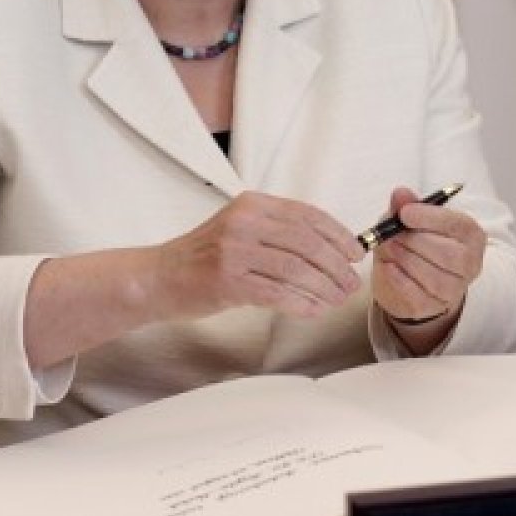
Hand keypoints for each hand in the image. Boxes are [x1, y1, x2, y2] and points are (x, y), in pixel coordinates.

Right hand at [152, 192, 363, 319]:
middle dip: (337, 265)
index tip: (356, 252)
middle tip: (351, 283)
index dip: (338, 234)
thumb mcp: (241, 228)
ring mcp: (234, 251)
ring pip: (297, 269)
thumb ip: (278, 231)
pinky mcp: (228, 281)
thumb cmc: (205, 256)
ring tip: (337, 299)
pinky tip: (313, 310)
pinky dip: (301, 303)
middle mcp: (244, 222)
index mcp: (253, 204)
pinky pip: (277, 293)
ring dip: (324, 287)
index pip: (308, 215)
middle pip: (307, 242)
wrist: (159, 277)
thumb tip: (331, 245)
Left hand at [371, 186, 485, 326]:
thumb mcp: (408, 220)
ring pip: (435, 277)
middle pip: (450, 254)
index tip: (405, 213)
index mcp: (471, 235)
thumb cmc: (415, 242)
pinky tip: (388, 267)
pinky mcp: (435, 306)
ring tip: (389, 247)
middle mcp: (470, 263)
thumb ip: (405, 205)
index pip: (459, 225)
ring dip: (407, 260)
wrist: (407, 279)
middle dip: (416, 241)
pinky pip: (420, 296)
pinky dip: (401, 280)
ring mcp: (455, 288)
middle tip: (392, 233)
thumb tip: (400, 193)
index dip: (431, 218)